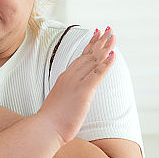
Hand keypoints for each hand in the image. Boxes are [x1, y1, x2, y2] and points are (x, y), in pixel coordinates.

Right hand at [37, 27, 116, 144]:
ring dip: (105, 47)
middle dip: (100, 41)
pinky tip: (113, 55)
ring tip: (113, 36)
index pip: (80, 57)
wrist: (45, 128)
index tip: (96, 33)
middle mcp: (70, 76)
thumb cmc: (51, 120)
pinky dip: (106, 64)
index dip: (90, 45)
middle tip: (109, 29)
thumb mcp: (59, 102)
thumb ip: (66, 94)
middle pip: (88, 55)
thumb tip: (71, 95)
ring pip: (94, 60)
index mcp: (65, 78)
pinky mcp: (83, 91)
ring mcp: (76, 83)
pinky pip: (97, 74)